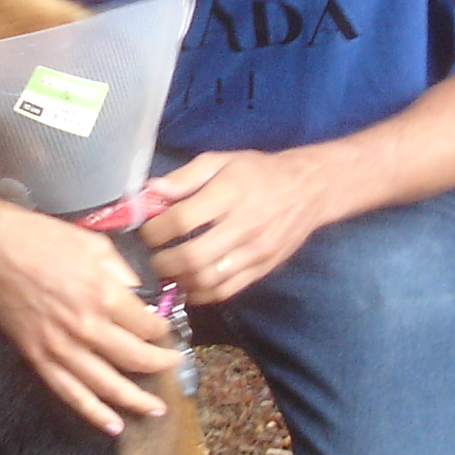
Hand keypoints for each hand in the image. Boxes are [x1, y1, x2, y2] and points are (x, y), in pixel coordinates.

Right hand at [0, 201, 179, 434]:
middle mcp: (85, 326)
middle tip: (174, 368)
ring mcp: (60, 347)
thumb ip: (120, 271)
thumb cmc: (39, 237)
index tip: (165, 332)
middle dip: (160, 365)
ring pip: (107, 385)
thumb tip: (138, 293)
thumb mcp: (93, 243)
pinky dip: (92, 412)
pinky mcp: (37, 357)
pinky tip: (113, 425)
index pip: (147, 326)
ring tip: (155, 409)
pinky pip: (70, 393)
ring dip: (135, 400)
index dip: (162, 331)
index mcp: (102, 294)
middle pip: (134, 358)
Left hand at [140, 149, 331, 304]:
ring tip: (167, 272)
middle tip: (152, 258)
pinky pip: (226, 291)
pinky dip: (201, 294)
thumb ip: (184, 177)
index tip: (145, 232)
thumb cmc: (258, 172)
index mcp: (229, 193)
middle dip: (162, 262)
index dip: (154, 231)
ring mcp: (255, 252)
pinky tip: (189, 285)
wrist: (309, 189)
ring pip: (207, 279)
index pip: (180, 220)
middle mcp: (243, 226)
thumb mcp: (220, 160)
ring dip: (179, 281)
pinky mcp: (262, 269)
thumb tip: (150, 192)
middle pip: (192, 256)